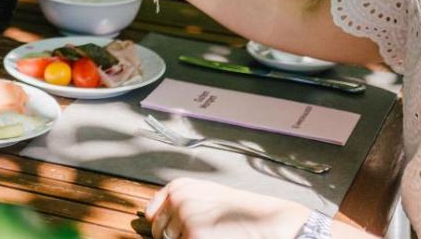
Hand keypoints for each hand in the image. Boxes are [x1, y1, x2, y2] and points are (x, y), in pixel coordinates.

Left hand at [147, 178, 312, 237]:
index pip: (151, 215)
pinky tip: (214, 238)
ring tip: (212, 235)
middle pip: (158, 233)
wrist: (268, 221)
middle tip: (204, 233)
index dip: (165, 227)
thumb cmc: (239, 212)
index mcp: (178, 187)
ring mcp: (185, 218)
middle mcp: (178, 199)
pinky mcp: (194, 237)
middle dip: (176, 238)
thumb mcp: (204, 196)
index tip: (179, 231)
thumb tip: (151, 219)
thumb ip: (179, 204)